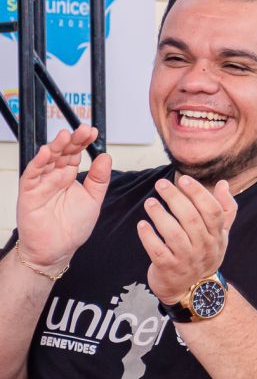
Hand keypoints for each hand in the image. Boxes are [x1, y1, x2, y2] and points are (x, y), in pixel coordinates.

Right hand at [14, 126, 111, 272]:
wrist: (57, 249)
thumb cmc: (73, 226)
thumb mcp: (93, 199)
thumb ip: (99, 178)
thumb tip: (106, 156)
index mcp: (70, 176)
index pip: (76, 153)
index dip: (84, 142)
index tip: (94, 132)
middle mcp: (55, 176)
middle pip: (62, 152)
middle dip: (73, 140)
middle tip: (84, 130)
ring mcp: (41, 183)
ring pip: (47, 159)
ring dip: (55, 146)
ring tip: (66, 136)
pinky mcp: (29, 192)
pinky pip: (32, 174)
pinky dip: (38, 163)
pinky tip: (46, 153)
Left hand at [140, 176, 236, 303]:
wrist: (194, 290)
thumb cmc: (205, 255)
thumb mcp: (220, 234)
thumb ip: (225, 208)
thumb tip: (222, 183)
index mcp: (217, 235)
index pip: (212, 211)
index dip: (198, 193)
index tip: (183, 179)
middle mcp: (204, 247)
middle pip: (191, 219)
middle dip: (175, 198)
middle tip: (161, 185)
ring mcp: (187, 259)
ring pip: (174, 234)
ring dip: (160, 216)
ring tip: (150, 202)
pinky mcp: (169, 269)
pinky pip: (157, 251)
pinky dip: (148, 237)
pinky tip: (142, 225)